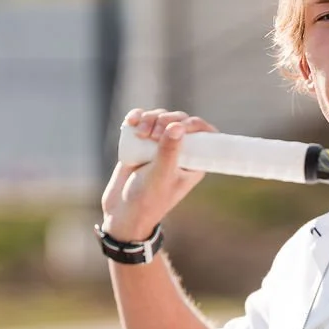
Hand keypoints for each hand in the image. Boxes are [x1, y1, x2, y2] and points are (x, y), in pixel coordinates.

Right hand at [101, 109, 216, 240]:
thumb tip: (178, 126)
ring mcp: (161, 145)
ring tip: (140, 133)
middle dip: (166, 120)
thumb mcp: (160, 176)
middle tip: (153, 135)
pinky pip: (144, 121)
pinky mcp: (143, 142)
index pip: (205, 134)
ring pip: (161, 118)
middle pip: (180, 121)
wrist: (122, 211)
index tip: (178, 126)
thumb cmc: (147, 200)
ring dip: (150, 119)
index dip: (195, 124)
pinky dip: (138, 117)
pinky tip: (131, 122)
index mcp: (194, 162)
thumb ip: (169, 152)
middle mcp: (180, 151)